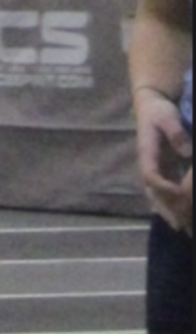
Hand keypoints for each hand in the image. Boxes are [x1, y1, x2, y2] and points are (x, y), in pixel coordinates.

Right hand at [136, 91, 193, 233]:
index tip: (178, 195)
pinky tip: (177, 216)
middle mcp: (148, 163)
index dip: (163, 187)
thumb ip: (175, 132)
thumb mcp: (167, 116)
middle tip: (180, 226)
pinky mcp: (159, 167)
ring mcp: (153, 167)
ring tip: (180, 228)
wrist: (150, 104)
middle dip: (166, 209)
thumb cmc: (158, 110)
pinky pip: (160, 190)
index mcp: (147, 152)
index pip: (150, 175)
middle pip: (152, 191)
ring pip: (155, 194)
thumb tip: (186, 151)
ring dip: (167, 211)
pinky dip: (167, 204)